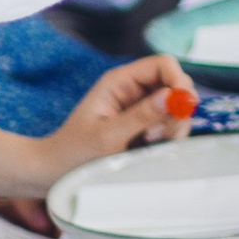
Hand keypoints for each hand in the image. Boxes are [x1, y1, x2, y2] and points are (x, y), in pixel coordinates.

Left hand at [34, 56, 199, 184]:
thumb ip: (141, 116)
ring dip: (172, 127)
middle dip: (176, 109)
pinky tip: (148, 150)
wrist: (54, 173)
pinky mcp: (145, 128)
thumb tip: (173, 97)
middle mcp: (133, 90)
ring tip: (147, 144)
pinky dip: (168, 138)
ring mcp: (141, 109)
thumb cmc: (73, 152)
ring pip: (176, 108)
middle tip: (158, 134)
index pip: (163, 65)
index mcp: (120, 81)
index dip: (178, 80)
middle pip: (175, 86)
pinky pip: (169, 126)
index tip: (184, 105)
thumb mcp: (107, 136)